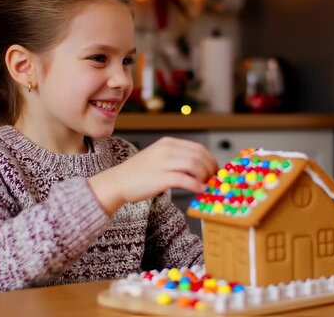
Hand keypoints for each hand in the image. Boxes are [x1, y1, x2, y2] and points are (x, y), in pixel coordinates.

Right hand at [88, 137, 217, 214]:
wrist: (118, 182)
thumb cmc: (139, 174)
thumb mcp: (159, 158)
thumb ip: (177, 160)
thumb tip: (201, 169)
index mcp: (167, 143)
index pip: (198, 148)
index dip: (210, 159)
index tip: (215, 171)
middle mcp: (166, 150)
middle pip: (198, 156)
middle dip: (210, 168)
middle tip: (213, 180)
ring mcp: (163, 163)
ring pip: (194, 166)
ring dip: (204, 177)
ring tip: (206, 186)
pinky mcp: (160, 177)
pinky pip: (184, 180)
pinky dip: (196, 185)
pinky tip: (199, 190)